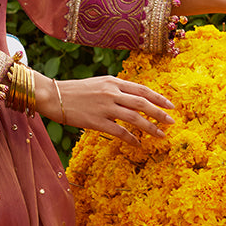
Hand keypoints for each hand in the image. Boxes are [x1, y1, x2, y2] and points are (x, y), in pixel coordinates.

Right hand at [33, 71, 173, 146]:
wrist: (53, 96)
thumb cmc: (76, 91)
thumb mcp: (99, 84)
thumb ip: (116, 90)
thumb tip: (135, 100)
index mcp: (113, 82)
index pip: (142, 89)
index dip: (158, 98)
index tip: (171, 105)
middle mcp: (111, 93)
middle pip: (143, 103)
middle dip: (160, 113)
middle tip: (172, 122)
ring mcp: (104, 107)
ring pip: (135, 118)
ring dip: (151, 127)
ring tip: (161, 135)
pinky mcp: (96, 121)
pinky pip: (119, 131)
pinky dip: (131, 138)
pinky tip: (138, 144)